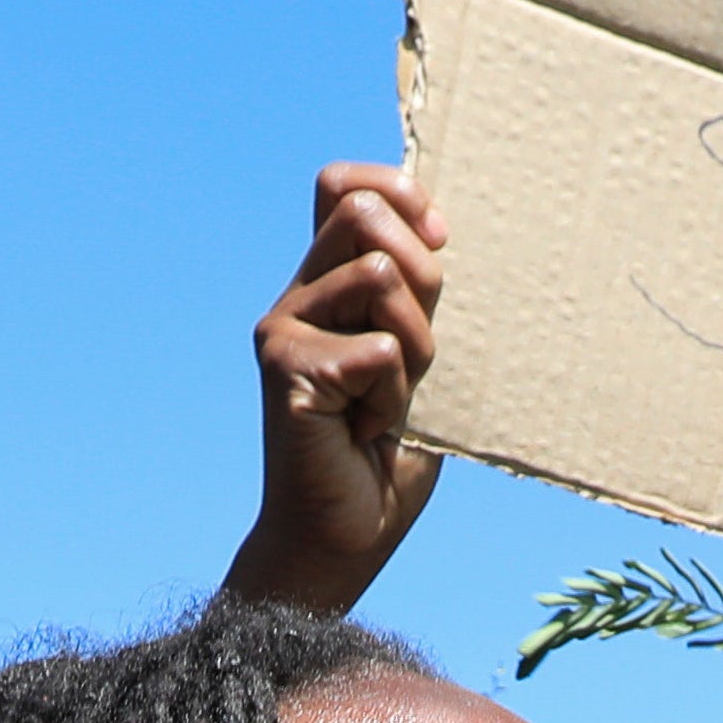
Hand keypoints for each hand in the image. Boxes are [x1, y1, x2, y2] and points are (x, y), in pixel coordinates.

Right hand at [222, 164, 446, 617]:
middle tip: (416, 353)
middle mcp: (297, 297)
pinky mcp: (284, 368)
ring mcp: (283, 329)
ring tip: (388, 402)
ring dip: (415, 348)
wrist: (345, 535)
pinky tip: (364, 431)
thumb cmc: (384, 454)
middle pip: (365, 216)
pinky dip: (393, 396)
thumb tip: (436, 230)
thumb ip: (413, 294)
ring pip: (381, 277)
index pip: (342, 186)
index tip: (438, 240)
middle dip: (422, 275)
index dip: (398, 193)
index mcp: (325, 285)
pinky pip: (378, 349)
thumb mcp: (413, 356)